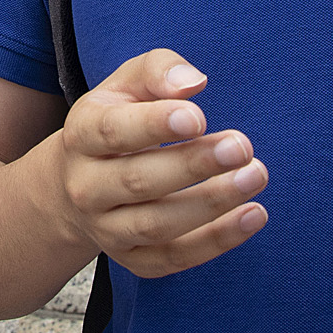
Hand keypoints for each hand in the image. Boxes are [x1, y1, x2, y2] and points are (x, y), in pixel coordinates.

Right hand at [34, 48, 269, 278]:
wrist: (78, 184)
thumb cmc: (117, 120)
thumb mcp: (126, 85)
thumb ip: (158, 71)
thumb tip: (193, 83)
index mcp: (81, 135)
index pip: (113, 131)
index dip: (155, 125)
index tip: (199, 117)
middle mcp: (86, 187)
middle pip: (137, 181)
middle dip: (193, 165)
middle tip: (241, 147)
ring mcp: (106, 229)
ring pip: (157, 225)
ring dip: (211, 203)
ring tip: (255, 177)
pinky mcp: (132, 260)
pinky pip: (174, 258)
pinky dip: (216, 241)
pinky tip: (253, 215)